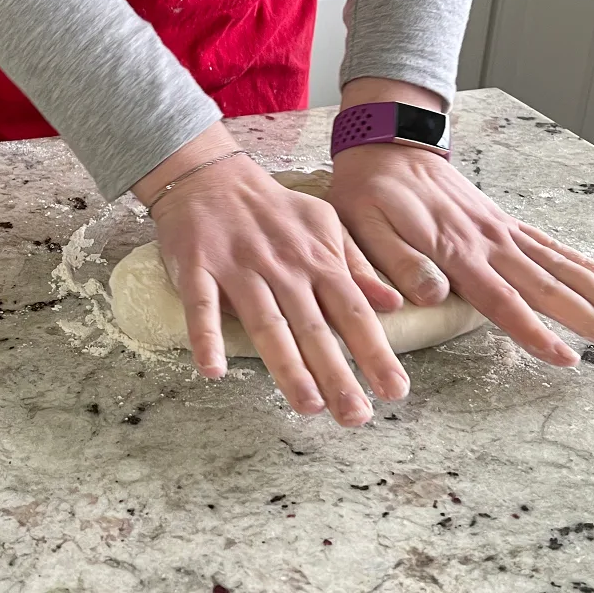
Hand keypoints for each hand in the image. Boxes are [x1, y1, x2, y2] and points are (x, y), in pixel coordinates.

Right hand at [132, 122, 407, 426]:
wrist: (215, 175)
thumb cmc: (275, 209)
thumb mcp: (326, 226)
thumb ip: (356, 264)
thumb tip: (393, 302)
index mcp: (317, 259)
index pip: (353, 311)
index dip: (375, 352)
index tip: (394, 391)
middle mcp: (284, 267)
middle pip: (314, 326)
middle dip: (338, 373)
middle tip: (356, 416)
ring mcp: (240, 267)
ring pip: (267, 322)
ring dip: (287, 365)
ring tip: (308, 404)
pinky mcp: (199, 266)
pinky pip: (201, 305)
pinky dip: (206, 336)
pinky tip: (213, 370)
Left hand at [329, 145, 593, 366]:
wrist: (387, 145)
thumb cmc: (371, 190)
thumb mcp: (365, 226)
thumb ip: (397, 261)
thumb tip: (434, 295)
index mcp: (455, 251)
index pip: (503, 301)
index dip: (535, 332)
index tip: (569, 357)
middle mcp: (487, 242)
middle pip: (547, 287)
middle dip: (592, 319)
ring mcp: (499, 229)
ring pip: (559, 266)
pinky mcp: (500, 220)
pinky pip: (547, 243)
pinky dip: (580, 260)